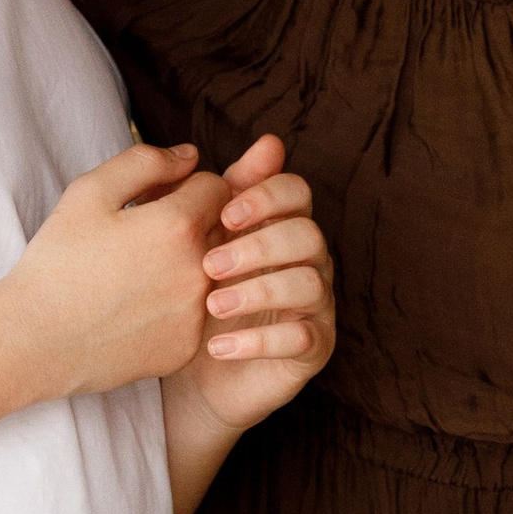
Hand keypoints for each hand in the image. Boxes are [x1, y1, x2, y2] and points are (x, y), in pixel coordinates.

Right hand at [7, 140, 226, 396]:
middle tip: (142, 236)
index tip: (154, 200)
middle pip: (221, 228)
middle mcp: (200, 271)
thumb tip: (191, 156)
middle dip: (191, 223)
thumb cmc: (58, 261)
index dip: (185, 187)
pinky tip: (135, 307)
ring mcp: (197, 314)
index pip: (217, 187)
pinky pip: (197, 313)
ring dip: (188, 264)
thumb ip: (145, 162)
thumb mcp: (89, 192)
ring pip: (214, 272)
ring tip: (138, 272)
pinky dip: (176, 305)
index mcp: (179, 226)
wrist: (35, 342)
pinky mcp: (188, 347)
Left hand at [173, 135, 336, 436]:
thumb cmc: (200, 294)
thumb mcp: (204, 240)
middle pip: (308, 236)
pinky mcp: (313, 349)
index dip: (266, 197)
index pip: (297, 192)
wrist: (195, 372)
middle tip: (209, 266)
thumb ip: (226, 193)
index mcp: (284, 225)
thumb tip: (267, 141)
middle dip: (259, 247)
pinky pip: (301, 339)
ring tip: (211, 306)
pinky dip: (258, 341)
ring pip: (309, 285)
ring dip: (257, 291)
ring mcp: (317, 306)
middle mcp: (310, 262)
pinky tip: (217, 346)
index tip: (226, 215)